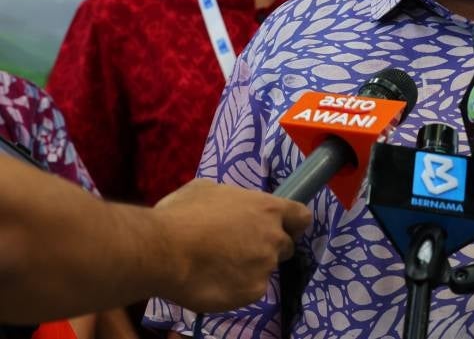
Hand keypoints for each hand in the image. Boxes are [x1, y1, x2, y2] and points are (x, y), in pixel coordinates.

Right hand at [152, 179, 311, 311]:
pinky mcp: (252, 291)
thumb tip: (229, 206)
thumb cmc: (181, 214)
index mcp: (268, 208)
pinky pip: (250, 289)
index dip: (293, 224)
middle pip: (285, 246)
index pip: (301, 217)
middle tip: (240, 249)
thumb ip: (232, 199)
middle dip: (268, 247)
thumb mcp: (208, 190)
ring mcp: (265, 266)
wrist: (162, 251)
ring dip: (249, 267)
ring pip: (264, 268)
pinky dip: (236, 287)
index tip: (283, 228)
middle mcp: (273, 237)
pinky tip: (214, 281)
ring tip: (218, 266)